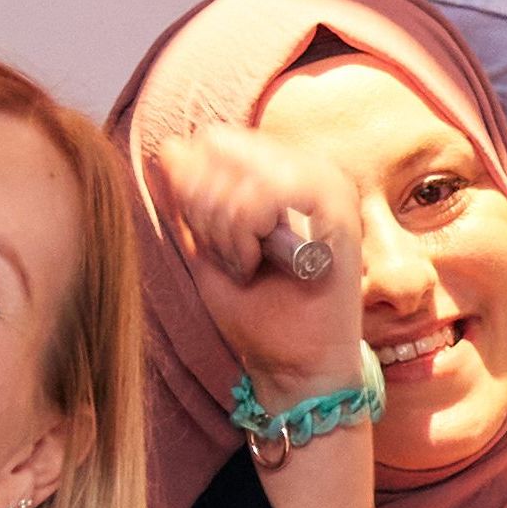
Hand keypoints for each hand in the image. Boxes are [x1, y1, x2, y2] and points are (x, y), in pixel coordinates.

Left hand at [140, 114, 368, 411]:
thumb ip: (189, 197)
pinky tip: (258, 264)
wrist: (295, 366)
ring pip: (237, 173)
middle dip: (205, 210)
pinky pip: (263, 195)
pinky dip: (243, 236)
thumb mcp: (206, 245)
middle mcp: (309, 165)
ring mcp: (328, 181)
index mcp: (284, 168)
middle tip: (230, 257)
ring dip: (224, 231)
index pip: (213, 141)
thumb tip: (169, 149)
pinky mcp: (337, 205)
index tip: (213, 243)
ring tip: (247, 265)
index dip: (193, 190)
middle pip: (218, 145)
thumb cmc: (256, 312)